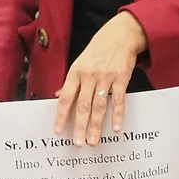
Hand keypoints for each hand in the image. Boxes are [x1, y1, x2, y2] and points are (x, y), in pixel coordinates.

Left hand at [55, 11, 147, 145]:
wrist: (119, 35)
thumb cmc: (97, 51)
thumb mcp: (79, 63)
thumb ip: (69, 82)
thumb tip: (57, 96)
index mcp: (76, 73)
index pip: (66, 97)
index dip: (61, 115)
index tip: (58, 130)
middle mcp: (89, 76)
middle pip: (82, 105)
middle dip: (80, 126)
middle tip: (77, 143)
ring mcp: (105, 77)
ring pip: (99, 106)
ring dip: (96, 125)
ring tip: (93, 141)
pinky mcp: (121, 78)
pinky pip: (119, 99)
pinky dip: (118, 115)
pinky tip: (116, 128)